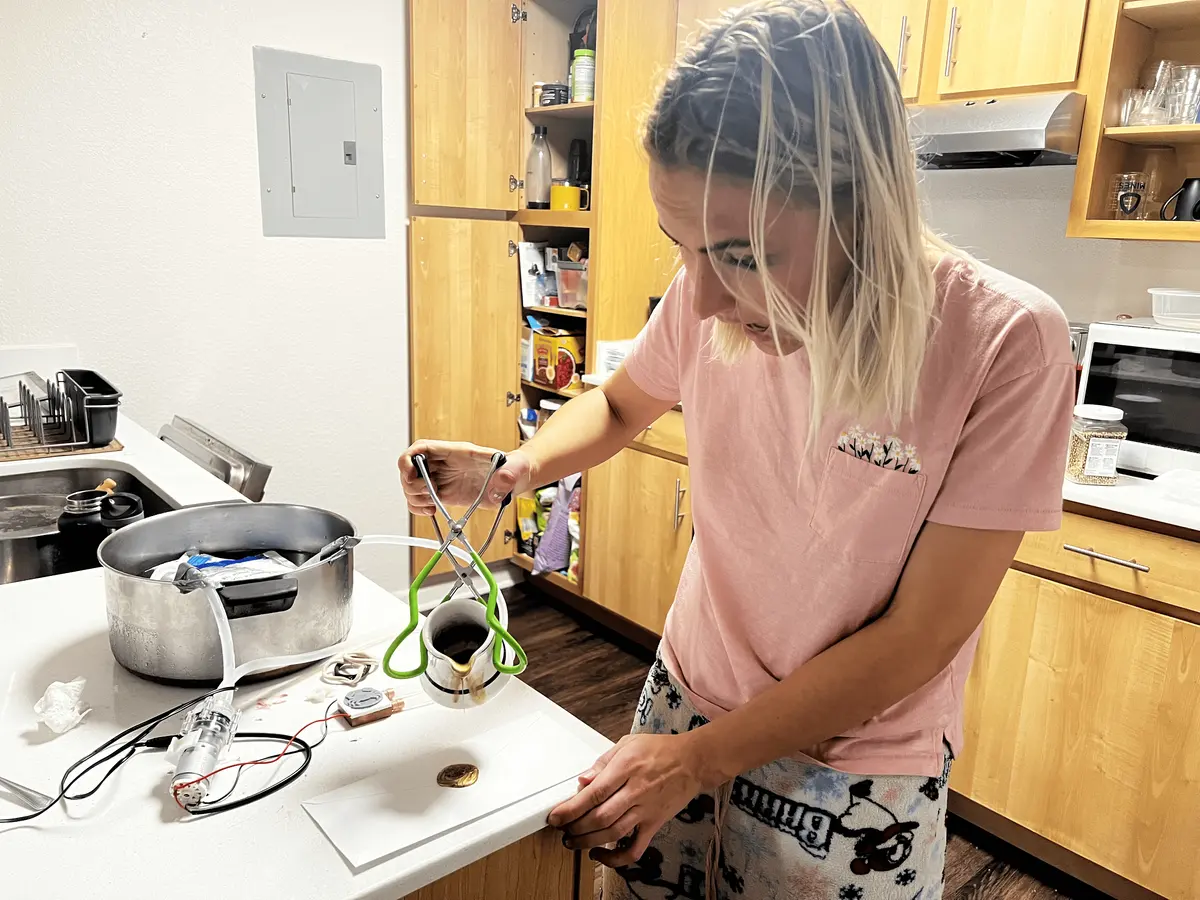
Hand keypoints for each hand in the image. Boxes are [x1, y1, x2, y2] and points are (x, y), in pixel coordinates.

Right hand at [398, 441, 530, 515]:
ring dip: (415, 498)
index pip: (420, 449)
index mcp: (453, 452)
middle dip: (412, 485)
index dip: (408, 460)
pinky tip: (431, 510)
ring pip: (411, 486)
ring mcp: (441, 479)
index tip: (410, 474)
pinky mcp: (442, 494)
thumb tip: (503, 480)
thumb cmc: (510, 467)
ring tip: (432, 504)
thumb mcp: (512, 467)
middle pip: (409, 469)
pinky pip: (420, 500)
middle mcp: (442, 465)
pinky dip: (418, 507)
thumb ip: (508, 473)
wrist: (513, 481)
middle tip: (429, 494)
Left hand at [547, 732, 704, 867]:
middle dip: (575, 827)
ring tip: (573, 842)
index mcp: (627, 768)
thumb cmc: (661, 749)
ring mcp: (646, 810)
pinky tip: (600, 855)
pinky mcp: (655, 824)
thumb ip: (603, 762)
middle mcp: (636, 791)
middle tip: (561, 829)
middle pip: (600, 817)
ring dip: (588, 842)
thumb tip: (583, 780)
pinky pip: (635, 848)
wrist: (694, 762)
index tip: (555, 816)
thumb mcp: (628, 743)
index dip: (571, 808)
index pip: (593, 793)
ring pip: (613, 834)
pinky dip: (615, 858)